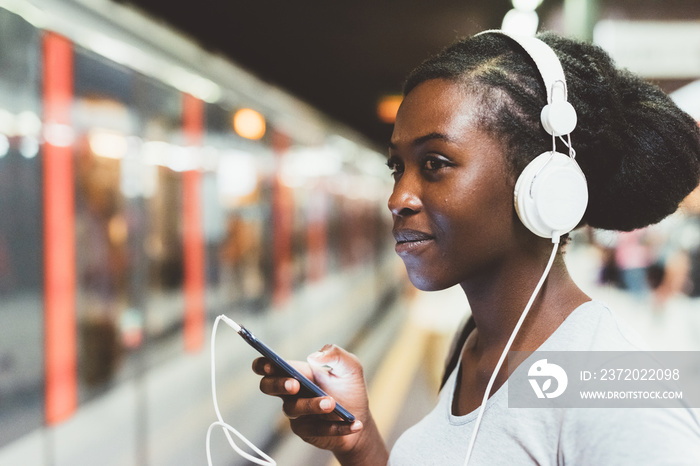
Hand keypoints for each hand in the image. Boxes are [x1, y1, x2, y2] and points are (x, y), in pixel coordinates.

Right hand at [252, 344, 387, 463]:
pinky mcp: (305, 431)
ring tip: (332, 403)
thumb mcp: (350, 366)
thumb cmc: (350, 388)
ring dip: (312, 405)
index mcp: (297, 372)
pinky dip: (335, 427)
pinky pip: (314, 430)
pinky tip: (354, 424)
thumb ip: (335, 354)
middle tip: (295, 385)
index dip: (263, 364)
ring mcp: (296, 412)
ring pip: (292, 409)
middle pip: (267, 386)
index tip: (270, 364)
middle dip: (278, 384)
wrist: (360, 416)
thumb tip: (314, 356)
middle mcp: (291, 392)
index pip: (268, 366)